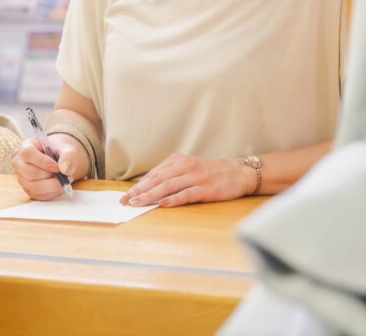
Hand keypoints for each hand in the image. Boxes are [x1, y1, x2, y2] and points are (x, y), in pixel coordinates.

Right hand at [12, 135, 88, 200]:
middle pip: (30, 173)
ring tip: (63, 181)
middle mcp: (19, 162)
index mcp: (26, 145)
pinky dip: (51, 193)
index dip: (43, 162)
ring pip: (33, 187)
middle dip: (49, 176)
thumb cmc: (61, 153)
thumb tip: (65, 168)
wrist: (60, 161)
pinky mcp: (28, 189)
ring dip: (51, 187)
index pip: (28, 153)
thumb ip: (68, 156)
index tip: (57, 167)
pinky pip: (38, 196)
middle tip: (63, 175)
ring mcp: (22, 177)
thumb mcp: (67, 150)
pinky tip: (58, 186)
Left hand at [119, 153, 252, 207]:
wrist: (239, 172)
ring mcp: (196, 177)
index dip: (139, 185)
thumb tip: (148, 188)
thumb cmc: (211, 172)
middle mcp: (186, 166)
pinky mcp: (206, 189)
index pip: (154, 174)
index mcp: (179, 160)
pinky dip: (173, 199)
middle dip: (139, 190)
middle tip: (126, 200)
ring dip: (151, 195)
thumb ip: (171, 175)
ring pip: (168, 186)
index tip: (126, 195)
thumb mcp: (189, 168)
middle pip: (158, 179)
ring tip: (138, 203)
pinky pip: (186, 194)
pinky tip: (162, 204)